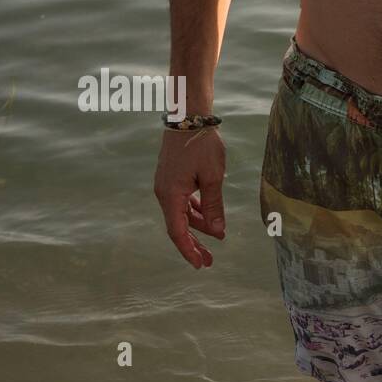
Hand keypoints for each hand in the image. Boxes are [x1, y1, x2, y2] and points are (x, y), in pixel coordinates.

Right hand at [153, 127, 225, 267]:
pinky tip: (209, 221)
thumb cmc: (202, 145)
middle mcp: (164, 193)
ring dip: (198, 228)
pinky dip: (195, 212)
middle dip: (194, 244)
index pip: (178, 231)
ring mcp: (166, 186)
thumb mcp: (213, 178)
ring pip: (182, 214)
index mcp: (171, 195)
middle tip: (209, 262)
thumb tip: (217, 232)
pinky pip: (183, 202)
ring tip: (216, 240)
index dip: (189, 250)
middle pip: (179, 226)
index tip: (201, 264)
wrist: (189, 117)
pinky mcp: (172, 179)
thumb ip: (214, 206)